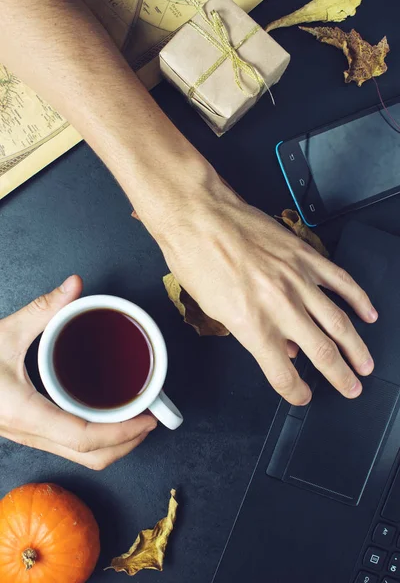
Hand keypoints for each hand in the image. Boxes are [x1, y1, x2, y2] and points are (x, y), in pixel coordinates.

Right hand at [0, 275, 156, 468]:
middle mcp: (27, 433)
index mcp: (24, 413)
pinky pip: (67, 447)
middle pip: (89, 458)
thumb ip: (42, 309)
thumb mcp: (4, 332)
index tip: (148, 418)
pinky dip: (95, 439)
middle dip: (126, 445)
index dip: (123, 432)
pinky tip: (105, 417)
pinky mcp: (27, 432)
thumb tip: (74, 285)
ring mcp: (26, 437)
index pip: (85, 436)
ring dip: (112, 445)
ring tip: (134, 420)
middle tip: (151, 420)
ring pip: (78, 458)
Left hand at [160, 175, 376, 405]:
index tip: (302, 396)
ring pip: (338, 322)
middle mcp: (279, 307)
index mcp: (252, 326)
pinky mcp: (305, 257)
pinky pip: (341, 282)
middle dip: (340, 378)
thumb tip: (279, 344)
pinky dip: (359, 300)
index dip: (296, 392)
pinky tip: (369, 314)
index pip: (283, 373)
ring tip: (366, 364)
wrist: (200, 217)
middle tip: (351, 389)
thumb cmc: (197, 260)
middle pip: (321, 353)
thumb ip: (250, 332)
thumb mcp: (215, 309)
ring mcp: (297, 280)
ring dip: (357, 348)